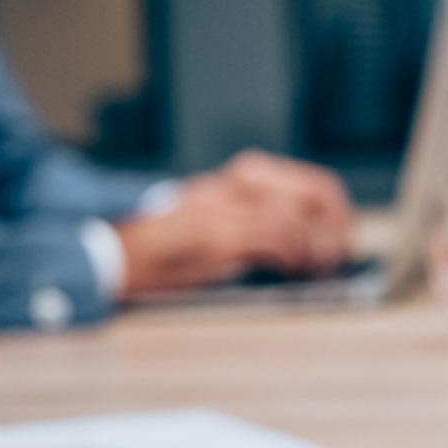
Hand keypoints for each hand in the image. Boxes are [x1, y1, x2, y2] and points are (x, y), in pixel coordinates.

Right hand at [116, 151, 353, 296]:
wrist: (107, 251)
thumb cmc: (156, 249)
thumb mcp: (205, 227)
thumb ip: (243, 226)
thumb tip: (293, 247)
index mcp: (230, 183)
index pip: (298, 180)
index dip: (330, 206)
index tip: (339, 233)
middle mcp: (230, 188)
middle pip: (309, 188)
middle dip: (336, 220)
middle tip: (339, 251)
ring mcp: (224, 210)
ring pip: (295, 212)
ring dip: (317, 242)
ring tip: (318, 265)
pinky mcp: (216, 235)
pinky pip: (272, 236)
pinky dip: (295, 253)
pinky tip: (295, 268)